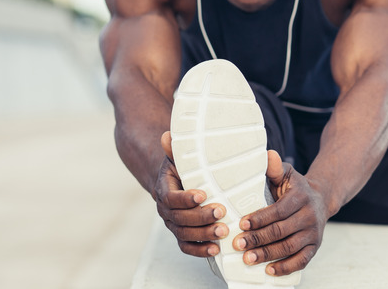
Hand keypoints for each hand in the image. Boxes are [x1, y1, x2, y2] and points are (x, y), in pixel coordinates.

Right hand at [154, 131, 228, 256]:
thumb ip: (176, 149)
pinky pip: (186, 246)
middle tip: (221, 212)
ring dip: (203, 234)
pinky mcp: (182, 235)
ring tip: (223, 231)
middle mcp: (165, 210)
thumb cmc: (184, 167)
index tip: (202, 194)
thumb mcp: (180, 156)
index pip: (170, 197)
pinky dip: (200, 250)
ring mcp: (173, 224)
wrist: (178, 182)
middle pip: (179, 218)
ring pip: (184, 234)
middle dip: (200, 217)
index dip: (185, 198)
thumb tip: (168, 136)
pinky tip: (215, 249)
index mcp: (164, 189)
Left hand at [233, 151, 327, 275]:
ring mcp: (314, 233)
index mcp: (301, 197)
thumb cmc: (296, 188)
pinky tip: (269, 270)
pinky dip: (286, 267)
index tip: (242, 223)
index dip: (260, 218)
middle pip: (281, 231)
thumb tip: (267, 155)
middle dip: (258, 239)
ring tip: (247, 259)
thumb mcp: (287, 174)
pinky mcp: (315, 247)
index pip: (279, 210)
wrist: (322, 199)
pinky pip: (301, 261)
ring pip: (289, 247)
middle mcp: (310, 216)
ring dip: (267, 255)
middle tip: (238, 244)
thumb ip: (275, 167)